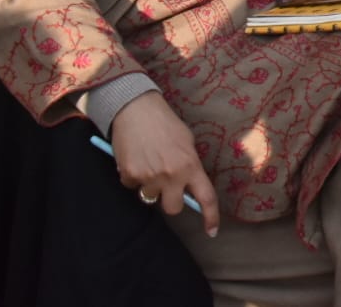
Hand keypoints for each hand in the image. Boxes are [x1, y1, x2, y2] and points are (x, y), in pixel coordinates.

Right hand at [109, 92, 219, 236]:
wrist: (137, 109)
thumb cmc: (166, 123)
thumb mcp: (187, 143)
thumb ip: (189, 165)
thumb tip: (189, 187)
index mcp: (191, 165)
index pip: (206, 197)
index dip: (210, 217)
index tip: (212, 231)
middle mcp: (171, 175)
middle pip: (173, 208)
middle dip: (170, 200)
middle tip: (167, 185)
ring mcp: (149, 176)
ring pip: (149, 196)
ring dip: (150, 185)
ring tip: (149, 161)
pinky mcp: (128, 174)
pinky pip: (131, 185)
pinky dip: (132, 176)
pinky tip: (135, 157)